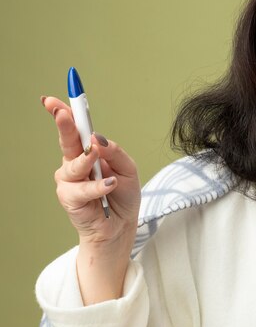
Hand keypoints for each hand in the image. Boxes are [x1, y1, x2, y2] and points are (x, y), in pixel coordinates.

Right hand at [42, 95, 140, 301]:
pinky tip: (109, 186)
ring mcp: (70, 181)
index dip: (67, 113)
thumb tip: (97, 140)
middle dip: (63, 124)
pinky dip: (97, 187)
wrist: (120, 226)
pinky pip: (81, 189)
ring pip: (73, 165)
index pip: (77, 130)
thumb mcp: (128, 170)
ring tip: (101, 165)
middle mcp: (76, 164)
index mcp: (89, 152)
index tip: (56, 99)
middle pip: (67, 140)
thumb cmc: (122, 197)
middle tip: (60, 112)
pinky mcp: (70, 199)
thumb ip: (114, 153)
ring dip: (87, 162)